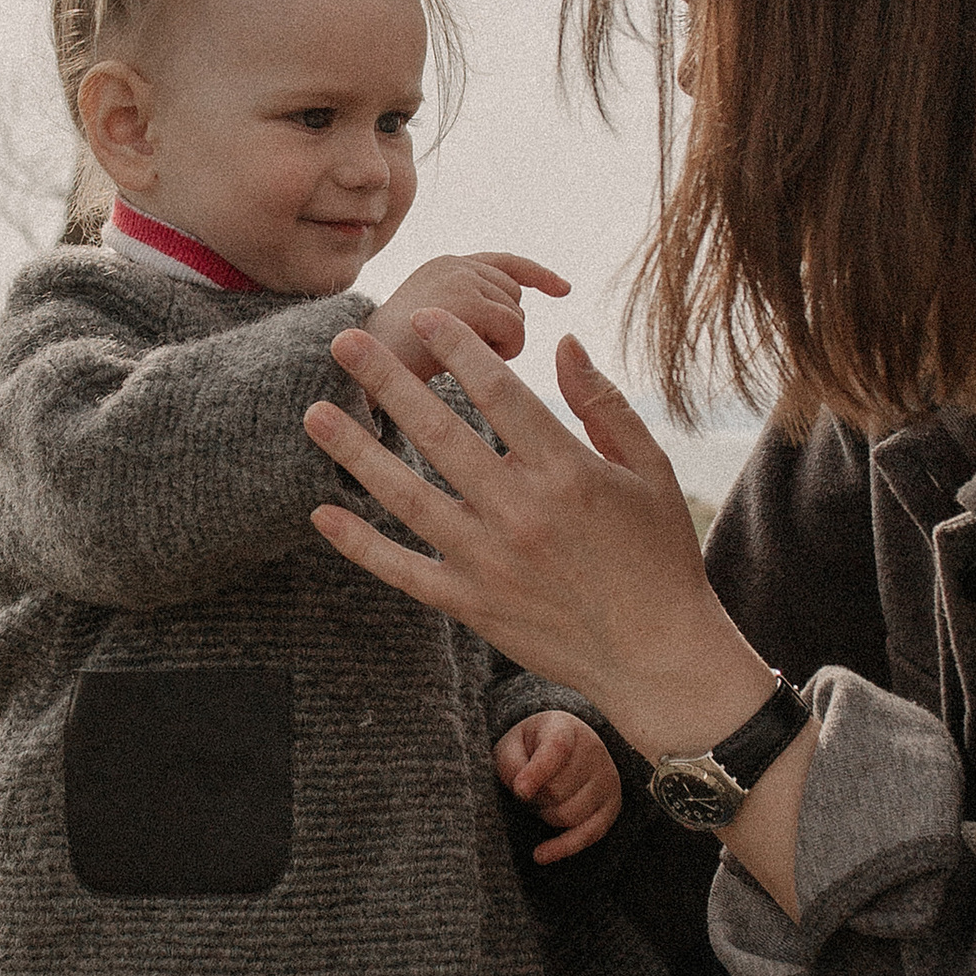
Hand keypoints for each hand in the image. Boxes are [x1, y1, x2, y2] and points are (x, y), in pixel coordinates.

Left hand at [302, 314, 811, 918]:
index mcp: (567, 471)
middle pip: (441, 434)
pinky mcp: (472, 604)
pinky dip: (361, 545)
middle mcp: (521, 512)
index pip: (500, 393)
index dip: (458, 349)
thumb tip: (565, 343)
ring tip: (315, 414)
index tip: (425, 318)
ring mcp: (490, 561)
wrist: (657, 656)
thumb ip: (603, 405)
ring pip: (408, 497)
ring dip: (358, 453)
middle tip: (346, 342)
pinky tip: (322, 513)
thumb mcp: (650, 469)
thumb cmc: (660, 555)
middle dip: (390, 382)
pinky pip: (405, 570)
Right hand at [365, 251, 569, 383]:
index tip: (564, 288)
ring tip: (458, 359)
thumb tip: (517, 311)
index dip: (538, 275)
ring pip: (518, 315)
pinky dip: (502, 353)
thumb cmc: (394, 363)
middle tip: (467, 355)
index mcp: (445, 266)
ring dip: (501, 347)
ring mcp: (459, 278)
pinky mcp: (465, 301)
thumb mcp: (433, 324)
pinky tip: (467, 362)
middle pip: (516, 295)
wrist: (353, 370)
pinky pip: (514, 329)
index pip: (505, 263)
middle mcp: (454, 264)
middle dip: (505, 330)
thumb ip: (468, 309)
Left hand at [494, 708, 621, 863]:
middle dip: (534, 797)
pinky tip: (540, 855)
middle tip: (528, 788)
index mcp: (565, 728)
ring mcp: (607, 779)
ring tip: (542, 800)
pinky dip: (562, 847)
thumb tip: (523, 791)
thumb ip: (510, 762)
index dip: (538, 771)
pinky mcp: (611, 806)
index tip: (520, 791)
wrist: (566, 746)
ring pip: (568, 815)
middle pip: (556, 790)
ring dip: (546, 815)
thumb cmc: (531, 747)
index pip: (556, 750)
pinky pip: (588, 835)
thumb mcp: (511, 744)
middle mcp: (594, 750)